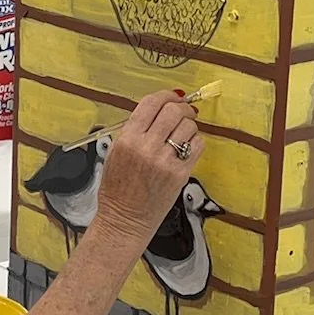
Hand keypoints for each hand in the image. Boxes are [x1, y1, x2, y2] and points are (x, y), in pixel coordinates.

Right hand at [93, 89, 204, 246]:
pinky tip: (187, 146)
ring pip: (188, 126)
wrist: (125, 219)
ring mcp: (165, 161)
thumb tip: (157, 109)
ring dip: (189, 125)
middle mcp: (146, 148)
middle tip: (184, 111)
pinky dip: (195, 141)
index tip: (171, 97)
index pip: (151, 103)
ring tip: (184, 132)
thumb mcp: (116, 153)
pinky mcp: (180, 174)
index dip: (165, 95)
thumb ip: (134, 130)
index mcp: (127, 140)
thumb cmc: (117, 190)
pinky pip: (197, 145)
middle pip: (173, 111)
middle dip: (182, 107)